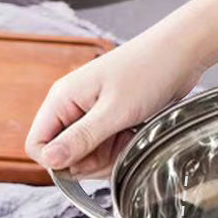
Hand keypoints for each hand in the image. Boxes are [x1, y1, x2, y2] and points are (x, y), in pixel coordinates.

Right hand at [25, 19, 206, 177]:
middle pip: (65, 156)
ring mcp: (92, 116)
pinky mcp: (110, 121)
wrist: (180, 54)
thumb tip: (49, 160)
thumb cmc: (147, 72)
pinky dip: (122, 150)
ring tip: (131, 137)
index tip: (87, 162)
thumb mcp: (114, 112)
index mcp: (62, 100)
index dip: (57, 163)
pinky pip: (107, 149)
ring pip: (88, 157)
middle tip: (118, 147)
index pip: (37, 145)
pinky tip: (136, 136)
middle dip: (91, 162)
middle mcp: (72, 108)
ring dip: (110, 157)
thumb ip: (81, 139)